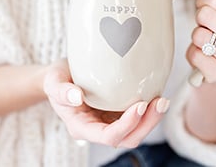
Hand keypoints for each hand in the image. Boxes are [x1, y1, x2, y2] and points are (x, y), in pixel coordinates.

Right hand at [43, 59, 169, 147]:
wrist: (62, 76)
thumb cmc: (57, 79)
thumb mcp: (52, 81)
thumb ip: (60, 90)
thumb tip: (77, 97)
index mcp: (82, 126)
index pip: (107, 136)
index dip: (127, 125)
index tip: (140, 105)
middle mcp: (98, 127)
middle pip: (127, 137)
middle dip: (147, 124)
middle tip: (161, 102)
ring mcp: (109, 120)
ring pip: (135, 130)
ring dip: (151, 118)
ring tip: (163, 100)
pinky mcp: (116, 110)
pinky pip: (136, 116)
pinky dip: (148, 109)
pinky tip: (156, 93)